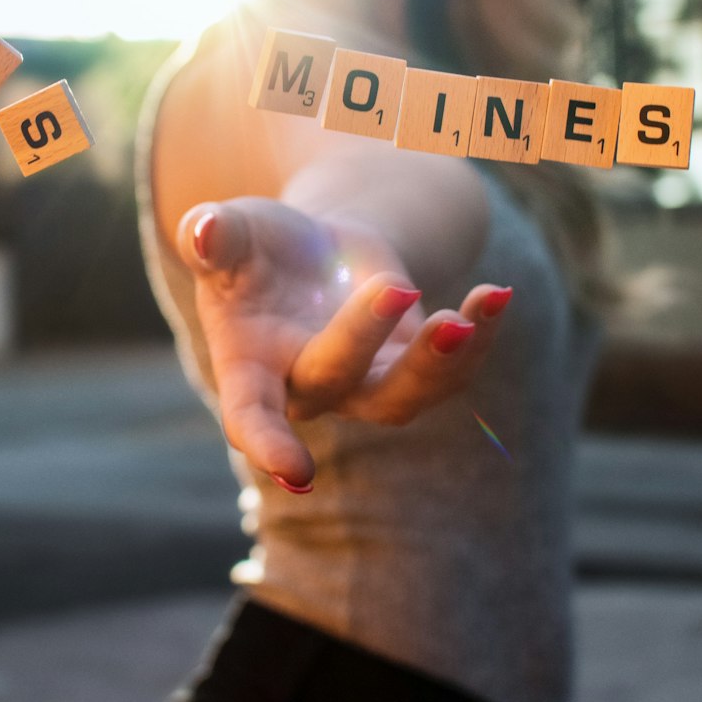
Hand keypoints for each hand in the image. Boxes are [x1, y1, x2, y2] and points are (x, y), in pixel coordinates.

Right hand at [176, 196, 510, 489]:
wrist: (309, 248)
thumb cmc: (254, 247)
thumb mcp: (232, 230)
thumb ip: (213, 235)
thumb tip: (204, 230)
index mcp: (248, 368)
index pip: (251, 415)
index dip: (268, 444)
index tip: (298, 471)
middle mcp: (307, 388)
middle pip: (338, 381)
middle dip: (364, 336)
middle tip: (394, 285)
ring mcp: (364, 384)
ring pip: (405, 398)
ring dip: (440, 363)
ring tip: (468, 315)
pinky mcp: (409, 367)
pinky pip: (450, 369)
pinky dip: (480, 335)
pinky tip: (497, 296)